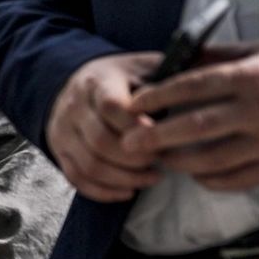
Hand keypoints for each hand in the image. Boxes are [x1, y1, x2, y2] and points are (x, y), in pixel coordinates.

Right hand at [46, 52, 162, 201]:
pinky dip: (102, 191)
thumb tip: (199, 83)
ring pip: (89, 165)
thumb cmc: (121, 78)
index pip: (112, 108)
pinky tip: (127, 191)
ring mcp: (62, 131)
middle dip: (135, 159)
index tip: (162, 136)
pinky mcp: (59, 151)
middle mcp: (74, 106)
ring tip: (151, 178)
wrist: (76, 82)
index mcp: (97, 82)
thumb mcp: (143, 67)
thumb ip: (166, 77)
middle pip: (101, 142)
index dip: (138, 127)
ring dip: (124, 178)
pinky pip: (76, 178)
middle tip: (159, 162)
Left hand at [123, 47, 258, 189]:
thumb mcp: (257, 52)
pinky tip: (196, 175)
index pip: (194, 86)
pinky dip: (213, 180)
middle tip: (129, 144)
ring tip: (160, 159)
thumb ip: (218, 57)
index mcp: (250, 76)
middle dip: (158, 136)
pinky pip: (239, 179)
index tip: (133, 105)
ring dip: (181, 161)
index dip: (159, 96)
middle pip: (197, 125)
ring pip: (215, 158)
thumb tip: (173, 61)